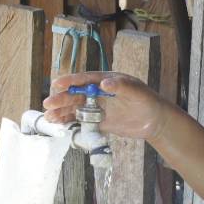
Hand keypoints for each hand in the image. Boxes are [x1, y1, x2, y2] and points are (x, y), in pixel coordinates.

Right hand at [42, 71, 173, 140]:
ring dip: (62, 111)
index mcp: (106, 80)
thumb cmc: (147, 101)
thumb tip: (104, 83)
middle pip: (76, 94)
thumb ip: (121, 86)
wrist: (154, 120)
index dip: (71, 81)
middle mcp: (99, 92)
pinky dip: (69, 122)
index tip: (58, 83)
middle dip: (62, 98)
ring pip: (75, 107)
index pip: (85, 79)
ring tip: (49, 117)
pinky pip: (81, 120)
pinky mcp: (99, 120)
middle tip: (48, 103)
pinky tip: (58, 124)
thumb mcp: (136, 92)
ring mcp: (98, 106)